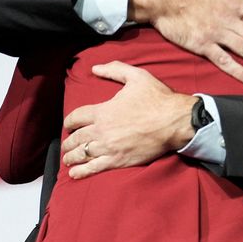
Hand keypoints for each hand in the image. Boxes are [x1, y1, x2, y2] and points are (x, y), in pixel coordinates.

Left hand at [60, 61, 196, 178]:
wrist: (175, 121)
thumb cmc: (158, 99)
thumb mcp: (137, 76)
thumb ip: (114, 70)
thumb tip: (95, 68)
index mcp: (103, 111)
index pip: (76, 117)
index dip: (69, 122)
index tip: (69, 125)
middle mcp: (101, 130)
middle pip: (76, 138)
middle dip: (68, 142)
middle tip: (67, 144)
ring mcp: (110, 147)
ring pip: (82, 154)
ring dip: (71, 157)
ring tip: (68, 159)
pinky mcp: (119, 160)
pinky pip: (95, 168)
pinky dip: (82, 171)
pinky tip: (74, 174)